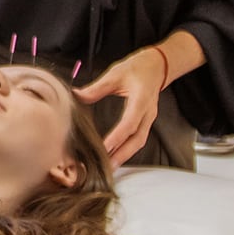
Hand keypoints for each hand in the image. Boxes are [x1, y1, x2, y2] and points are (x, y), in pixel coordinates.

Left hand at [77, 46, 167, 166]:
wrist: (156, 67)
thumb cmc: (136, 68)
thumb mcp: (115, 74)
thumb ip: (97, 88)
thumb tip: (76, 95)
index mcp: (141, 100)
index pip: (129, 123)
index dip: (117, 138)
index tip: (103, 148)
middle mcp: (147, 113)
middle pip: (137, 140)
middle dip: (122, 155)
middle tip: (106, 167)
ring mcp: (149, 119)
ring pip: (139, 142)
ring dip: (125, 155)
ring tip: (110, 167)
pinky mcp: (146, 121)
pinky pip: (138, 139)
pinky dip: (128, 149)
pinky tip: (116, 155)